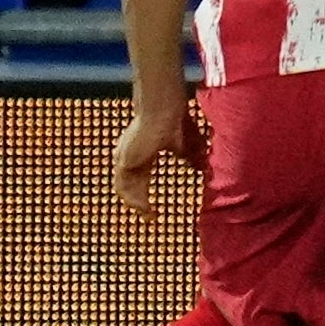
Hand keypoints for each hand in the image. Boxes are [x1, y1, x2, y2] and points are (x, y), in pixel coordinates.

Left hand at [113, 90, 200, 206]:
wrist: (163, 110)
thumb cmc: (173, 121)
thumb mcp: (185, 145)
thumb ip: (190, 157)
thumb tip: (201, 169)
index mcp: (141, 151)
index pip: (140, 176)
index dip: (145, 191)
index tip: (154, 204)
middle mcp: (129, 155)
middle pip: (131, 184)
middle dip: (139, 200)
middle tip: (149, 215)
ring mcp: (125, 157)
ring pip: (125, 187)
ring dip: (135, 202)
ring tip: (147, 214)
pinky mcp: (125, 160)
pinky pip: (123, 186)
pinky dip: (132, 198)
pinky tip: (143, 207)